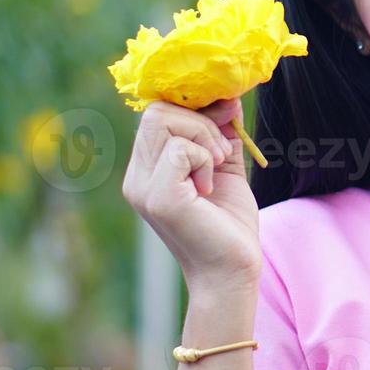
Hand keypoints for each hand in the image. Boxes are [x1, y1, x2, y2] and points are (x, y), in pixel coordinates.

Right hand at [120, 96, 261, 289]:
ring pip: (164, 121)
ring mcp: (143, 188)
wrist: (233, 271)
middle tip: (222, 152)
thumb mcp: (224, 167)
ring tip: (217, 166)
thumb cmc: (229, 225)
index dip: (193, 108)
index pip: (156, 114)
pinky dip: (204, 157)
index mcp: (147, 170)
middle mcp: (137, 178)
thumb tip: (227, 97)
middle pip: (156, 111)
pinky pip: (179, 148)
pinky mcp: (159, 197)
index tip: (227, 117)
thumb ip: (220, 133)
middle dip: (199, 120)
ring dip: (203, 136)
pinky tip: (210, 185)